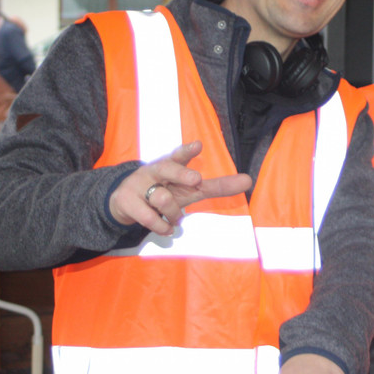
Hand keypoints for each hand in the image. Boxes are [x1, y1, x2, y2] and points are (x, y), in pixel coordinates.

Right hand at [107, 140, 251, 234]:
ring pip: (162, 199)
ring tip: (174, 219)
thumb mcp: (190, 189)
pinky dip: (162, 227)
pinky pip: (148, 218)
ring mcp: (139, 185)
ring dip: (173, 213)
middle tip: (195, 180)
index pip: (179, 155)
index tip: (198, 145)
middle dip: (182, 174)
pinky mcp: (127, 202)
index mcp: (171, 165)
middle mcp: (155, 171)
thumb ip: (217, 185)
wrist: (125, 202)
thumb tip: (248, 180)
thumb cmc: (165, 191)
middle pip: (168, 168)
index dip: (188, 150)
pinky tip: (167, 229)